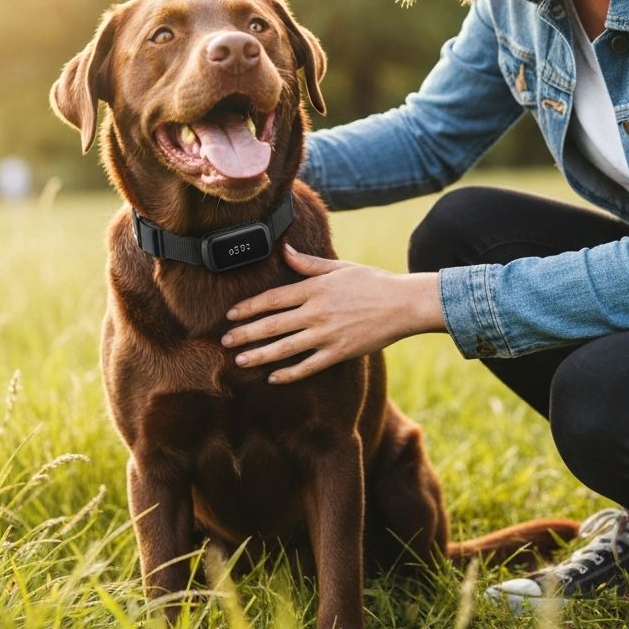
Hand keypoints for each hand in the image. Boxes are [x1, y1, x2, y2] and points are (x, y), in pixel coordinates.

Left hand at [221, 244, 444, 383]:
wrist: (403, 304)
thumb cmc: (373, 282)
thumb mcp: (339, 267)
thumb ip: (308, 264)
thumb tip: (284, 250)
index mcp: (315, 289)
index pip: (273, 299)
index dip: (249, 307)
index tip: (231, 315)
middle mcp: (316, 312)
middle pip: (272, 325)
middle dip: (246, 333)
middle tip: (225, 341)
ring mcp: (327, 334)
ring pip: (285, 347)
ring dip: (260, 354)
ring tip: (240, 361)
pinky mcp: (339, 352)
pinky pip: (308, 366)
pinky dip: (290, 373)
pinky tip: (274, 378)